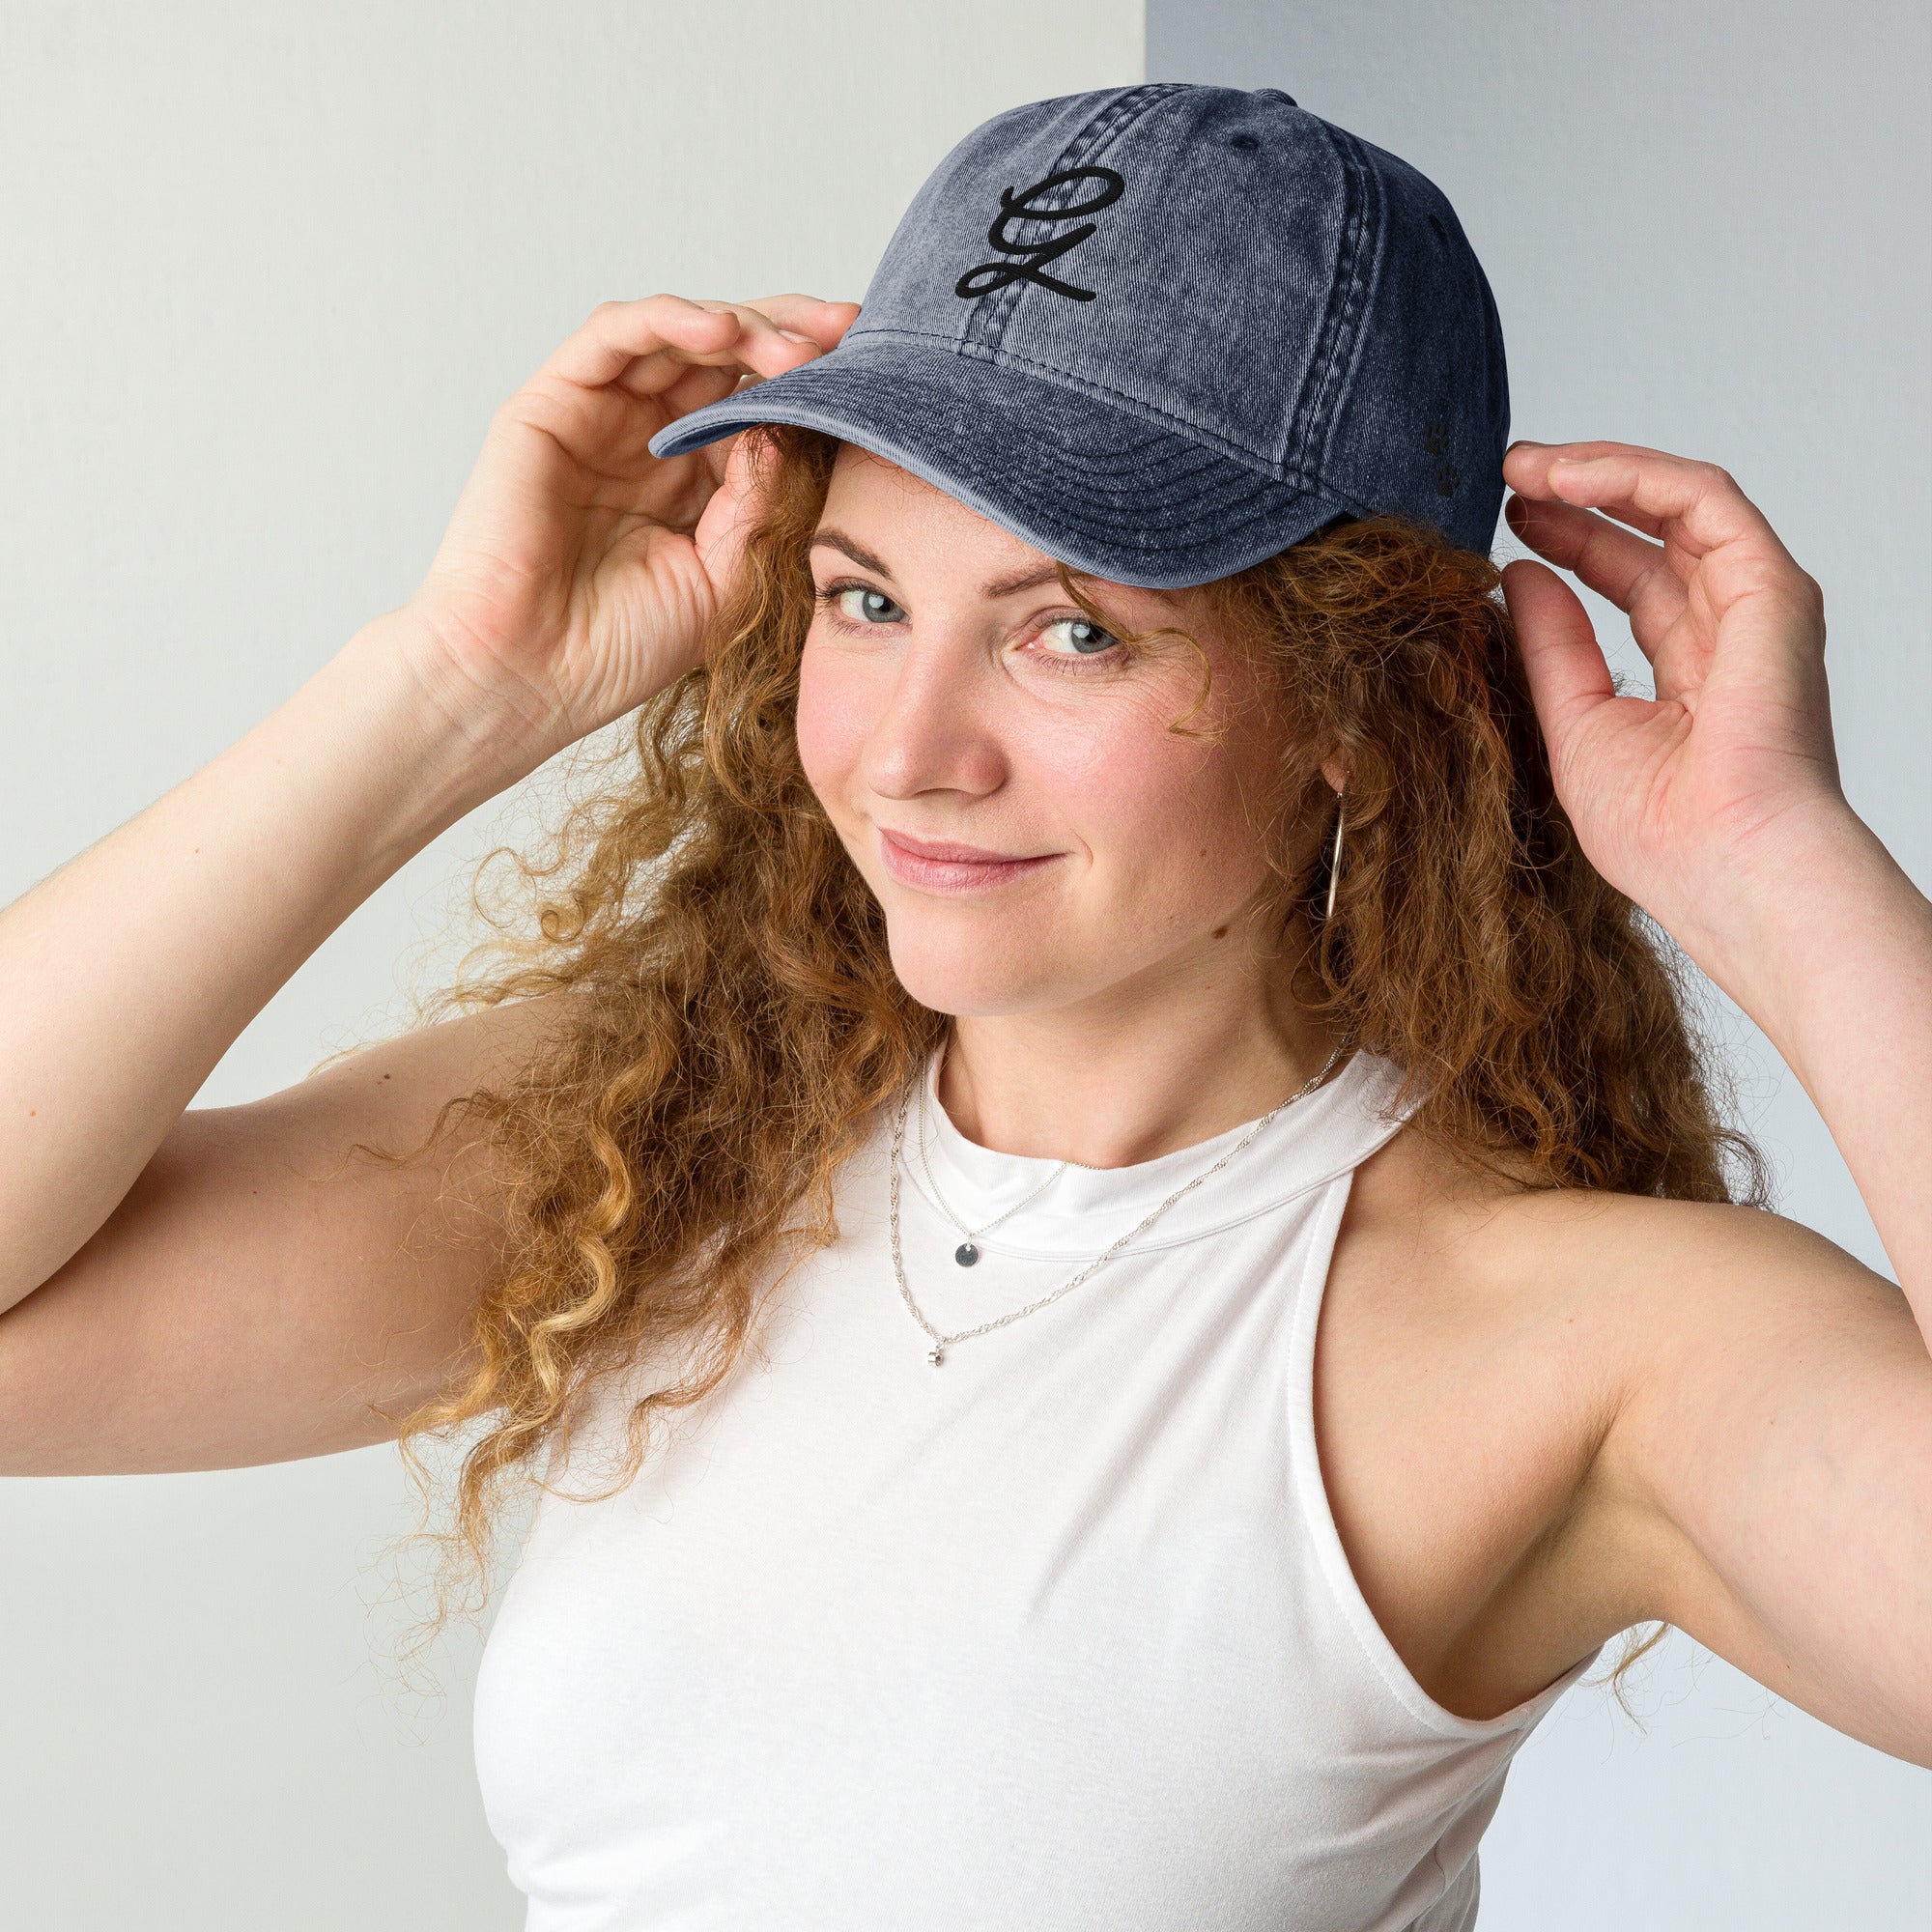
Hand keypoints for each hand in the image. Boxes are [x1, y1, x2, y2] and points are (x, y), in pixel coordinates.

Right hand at [399, 293, 858, 775]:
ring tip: (792, 346)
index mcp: (694, 477)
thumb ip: (760, 498)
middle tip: (846, 334)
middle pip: (726, 356)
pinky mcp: (550, 403)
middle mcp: (648, 437)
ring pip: (677, 335)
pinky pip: (612, 337)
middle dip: (790, 336)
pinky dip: (669, 320)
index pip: (759, 404)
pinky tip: (720, 332)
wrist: (530, 679)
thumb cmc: (619, 646)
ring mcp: (599, 416)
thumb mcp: (725, 574)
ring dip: (741, 325)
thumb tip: (791, 424)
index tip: (873, 375)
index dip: (812, 384)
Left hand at [1500, 440, 1844, 964]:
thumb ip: (1551, 648)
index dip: (1570, 541)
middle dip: (1578, 494)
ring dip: (1597, 471)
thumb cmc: (1663, 835)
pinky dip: (1633, 475)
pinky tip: (1565, 476)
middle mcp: (1728, 631)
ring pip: (1676, 502)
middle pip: (1651, 533)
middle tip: (1508, 475)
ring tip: (1523, 466)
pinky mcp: (1770, 585)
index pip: (1630, 581)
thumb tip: (1520, 576)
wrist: (1723, 866)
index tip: (1506, 522)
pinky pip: (1702, 498)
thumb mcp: (1574, 725)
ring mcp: (1754, 605)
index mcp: (1690, 671)